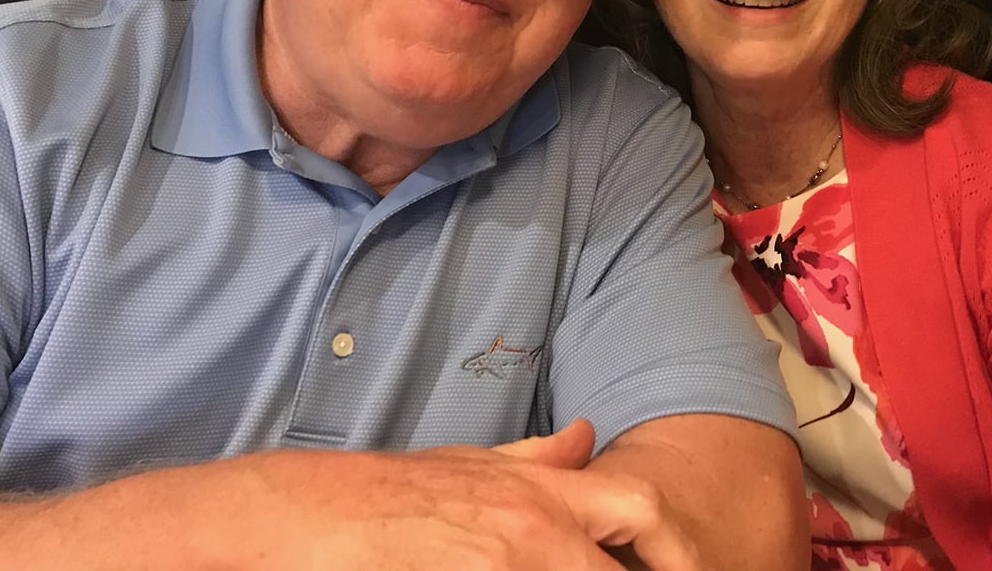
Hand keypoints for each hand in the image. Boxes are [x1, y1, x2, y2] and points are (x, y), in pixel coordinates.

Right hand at [87, 420, 700, 570]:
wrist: (305, 516)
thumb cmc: (387, 494)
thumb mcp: (470, 462)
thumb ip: (536, 456)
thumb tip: (589, 434)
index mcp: (543, 489)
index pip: (644, 511)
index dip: (675, 551)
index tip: (686, 570)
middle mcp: (538, 524)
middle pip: (619, 566)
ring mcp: (507, 560)